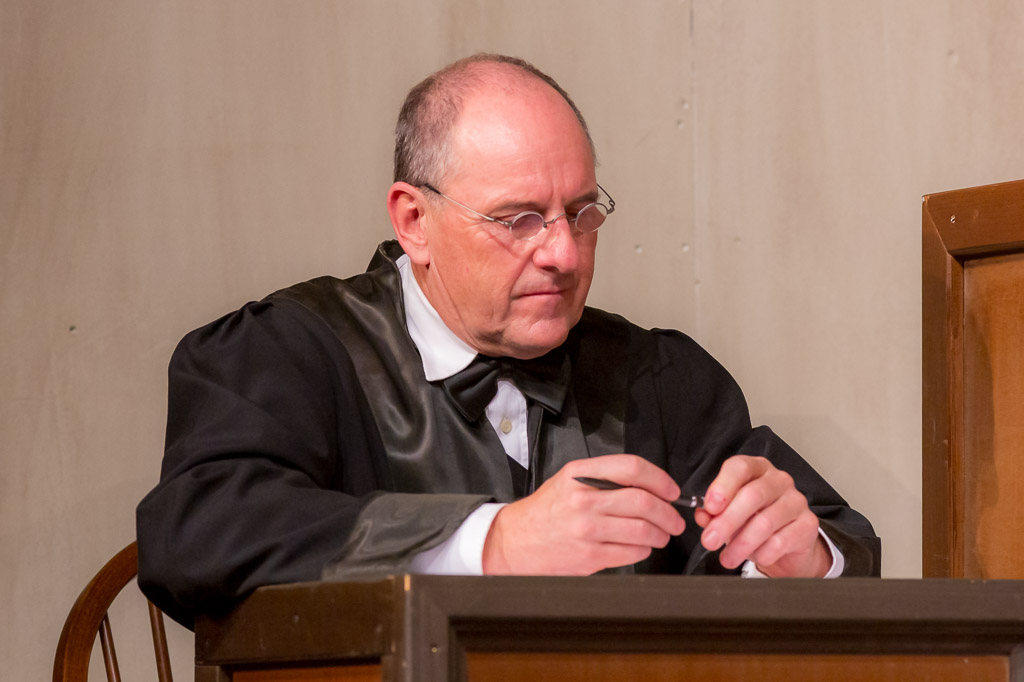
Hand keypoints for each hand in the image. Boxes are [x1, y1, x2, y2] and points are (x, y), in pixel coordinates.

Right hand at [482, 455, 685, 574]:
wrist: (515, 540)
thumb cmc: (547, 509)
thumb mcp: (570, 479)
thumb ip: (605, 476)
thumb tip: (650, 485)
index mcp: (580, 474)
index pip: (632, 468)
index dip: (660, 480)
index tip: (671, 491)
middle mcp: (584, 500)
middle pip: (644, 502)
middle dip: (669, 513)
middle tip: (675, 519)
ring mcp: (587, 530)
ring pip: (643, 530)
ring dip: (661, 534)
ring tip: (662, 535)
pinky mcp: (589, 556)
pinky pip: (632, 552)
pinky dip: (644, 550)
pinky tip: (641, 546)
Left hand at [694, 455, 830, 576]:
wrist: (788, 544)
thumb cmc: (755, 520)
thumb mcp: (729, 514)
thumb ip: (713, 513)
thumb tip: (702, 515)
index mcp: (756, 469)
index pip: (739, 467)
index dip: (722, 487)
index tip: (709, 508)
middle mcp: (778, 480)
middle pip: (752, 495)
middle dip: (727, 522)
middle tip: (710, 540)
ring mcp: (796, 501)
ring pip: (765, 521)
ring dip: (741, 544)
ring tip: (727, 558)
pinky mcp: (808, 524)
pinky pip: (781, 541)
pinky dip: (763, 553)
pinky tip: (756, 557)